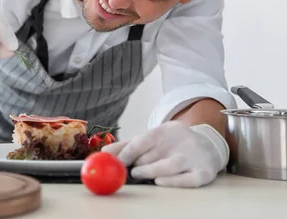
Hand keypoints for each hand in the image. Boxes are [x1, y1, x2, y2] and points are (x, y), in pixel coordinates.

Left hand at [101, 121, 228, 187]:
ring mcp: (195, 157)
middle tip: (124, 170)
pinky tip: (159, 182)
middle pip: (155, 154)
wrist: (210, 144)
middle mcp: (182, 141)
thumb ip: (129, 146)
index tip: (114, 162)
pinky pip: (189, 180)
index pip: (143, 140)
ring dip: (151, 171)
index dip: (126, 152)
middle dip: (137, 163)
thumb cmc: (174, 144)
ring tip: (138, 174)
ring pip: (171, 165)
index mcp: (167, 130)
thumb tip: (104, 152)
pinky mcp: (205, 172)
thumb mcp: (154, 138)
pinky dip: (173, 182)